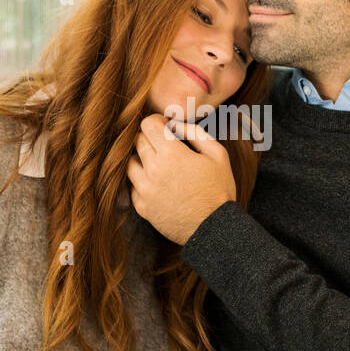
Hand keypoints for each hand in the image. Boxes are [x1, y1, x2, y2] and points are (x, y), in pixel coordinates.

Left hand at [127, 114, 235, 244]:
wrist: (213, 229)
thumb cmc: (219, 190)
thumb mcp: (217, 154)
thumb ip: (195, 133)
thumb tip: (175, 124)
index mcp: (172, 154)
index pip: (147, 124)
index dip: (157, 121)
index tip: (165, 127)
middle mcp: (153, 169)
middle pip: (138, 141)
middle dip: (150, 138)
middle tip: (165, 145)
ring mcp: (145, 190)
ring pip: (130, 163)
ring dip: (142, 159)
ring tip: (159, 165)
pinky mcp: (142, 207)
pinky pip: (132, 186)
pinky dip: (142, 181)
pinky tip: (158, 184)